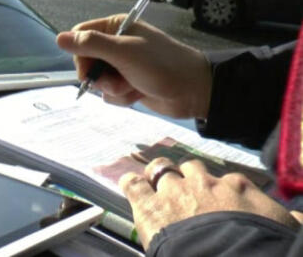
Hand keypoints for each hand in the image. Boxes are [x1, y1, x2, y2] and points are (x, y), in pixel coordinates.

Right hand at [56, 14, 211, 117]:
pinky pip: (110, 93)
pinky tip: (137, 94)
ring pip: (98, 80)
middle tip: (116, 81)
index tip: (88, 69)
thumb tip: (58, 38)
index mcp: (115, 28)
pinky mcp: (128, 83)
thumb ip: (90, 44)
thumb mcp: (123, 52)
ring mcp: (122, 65)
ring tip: (132, 87)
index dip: (80, 54)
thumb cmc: (161, 66)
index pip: (80, 36)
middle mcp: (116, 44)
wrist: (194, 91)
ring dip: (112, 89)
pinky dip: (121, 97)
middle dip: (99, 76)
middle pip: (86, 61)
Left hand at [119, 158, 300, 249]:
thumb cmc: (261, 248)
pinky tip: (130, 186)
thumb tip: (300, 219)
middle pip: (192, 169)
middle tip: (184, 189)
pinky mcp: (150, 206)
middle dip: (187, 177)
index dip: (220, 190)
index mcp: (237, 187)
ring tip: (155, 184)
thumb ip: (291, 221)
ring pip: (161, 170)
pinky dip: (131, 184)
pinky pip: (133, 184)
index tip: (220, 199)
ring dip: (158, 176)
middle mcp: (204, 183)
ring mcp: (174, 191)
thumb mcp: (284, 230)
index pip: (227, 180)